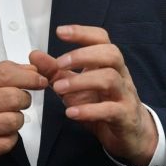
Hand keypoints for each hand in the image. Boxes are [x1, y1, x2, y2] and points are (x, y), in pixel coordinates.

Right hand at [0, 61, 47, 165]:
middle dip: (24, 97)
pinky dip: (10, 135)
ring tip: (6, 114)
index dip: (29, 76)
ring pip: (15, 121)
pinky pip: (8, 142)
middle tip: (19, 98)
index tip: (40, 79)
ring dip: (17, 117)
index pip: (5, 75)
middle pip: (14, 98)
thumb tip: (29, 70)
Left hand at [30, 25, 156, 165]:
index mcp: (108, 62)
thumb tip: (35, 55)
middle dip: (83, 55)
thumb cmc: (103, 104)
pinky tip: (71, 112)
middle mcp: (120, 74)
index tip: (60, 32)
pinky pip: (111, 109)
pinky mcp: (125, 116)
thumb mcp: (76, 86)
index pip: (101, 38)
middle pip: (110, 53)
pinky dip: (89, 110)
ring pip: (110, 78)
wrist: (129, 134)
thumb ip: (55, 70)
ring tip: (58, 88)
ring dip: (81, 81)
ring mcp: (124, 95)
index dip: (82, 32)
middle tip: (59, 63)